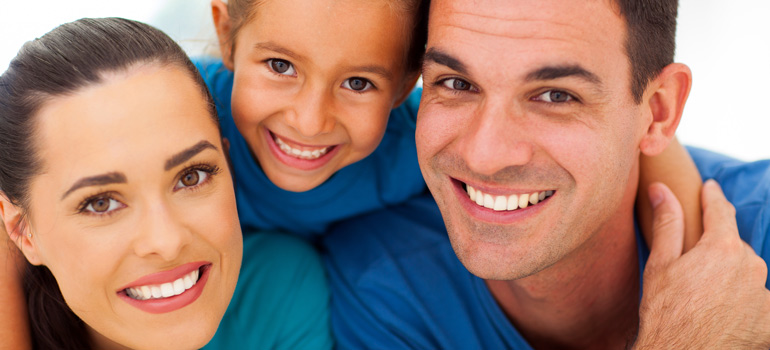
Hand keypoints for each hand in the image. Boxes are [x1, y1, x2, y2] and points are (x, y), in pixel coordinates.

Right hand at [634, 180, 769, 348]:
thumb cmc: (667, 313)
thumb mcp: (660, 265)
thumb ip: (667, 224)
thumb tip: (660, 190)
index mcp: (721, 247)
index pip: (720, 211)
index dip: (712, 197)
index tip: (709, 187)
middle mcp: (750, 266)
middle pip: (734, 246)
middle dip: (716, 248)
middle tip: (693, 264)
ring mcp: (764, 294)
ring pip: (746, 273)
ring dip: (730, 276)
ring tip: (704, 295)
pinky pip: (758, 299)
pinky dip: (743, 300)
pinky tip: (722, 311)